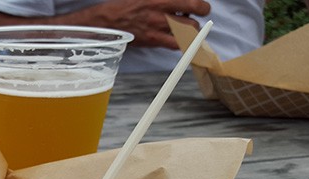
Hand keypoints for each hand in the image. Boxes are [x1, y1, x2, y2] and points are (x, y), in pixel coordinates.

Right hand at [76, 0, 210, 48]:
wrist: (107, 21)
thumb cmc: (126, 5)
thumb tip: (180, 1)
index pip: (192, 1)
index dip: (201, 5)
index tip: (200, 7)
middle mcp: (162, 12)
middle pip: (195, 15)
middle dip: (199, 16)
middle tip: (196, 17)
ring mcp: (158, 27)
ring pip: (188, 31)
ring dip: (191, 30)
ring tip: (186, 28)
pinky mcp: (153, 40)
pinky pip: (176, 45)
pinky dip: (182, 43)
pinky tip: (179, 40)